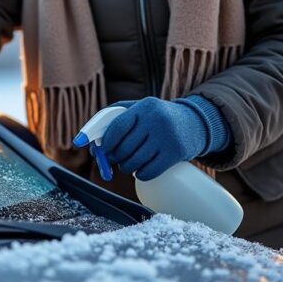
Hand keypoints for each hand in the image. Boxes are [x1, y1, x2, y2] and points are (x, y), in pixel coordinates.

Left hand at [92, 97, 209, 180]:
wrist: (194, 123)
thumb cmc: (156, 117)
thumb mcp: (138, 108)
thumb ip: (113, 117)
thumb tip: (88, 141)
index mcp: (144, 106)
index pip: (116, 128)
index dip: (105, 142)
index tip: (101, 149)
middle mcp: (156, 120)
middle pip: (123, 149)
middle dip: (113, 157)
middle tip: (113, 158)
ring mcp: (167, 138)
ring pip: (133, 163)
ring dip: (125, 167)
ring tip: (128, 162)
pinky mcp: (175, 154)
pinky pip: (147, 172)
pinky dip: (139, 174)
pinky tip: (140, 169)